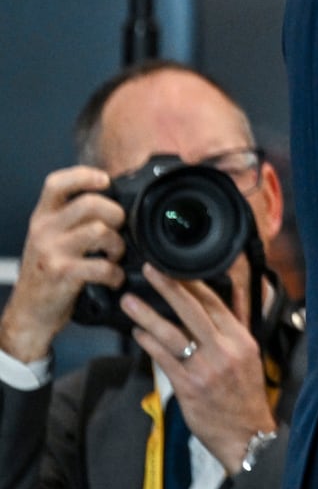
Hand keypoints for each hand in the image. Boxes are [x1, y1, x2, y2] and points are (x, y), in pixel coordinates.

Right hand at [0, 167, 124, 362]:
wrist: (28, 313)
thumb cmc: (46, 274)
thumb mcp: (50, 239)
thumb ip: (71, 220)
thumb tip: (111, 202)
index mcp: (42, 218)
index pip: (56, 183)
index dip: (83, 176)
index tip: (105, 180)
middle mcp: (44, 230)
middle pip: (90, 203)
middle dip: (115, 214)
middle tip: (118, 229)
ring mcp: (51, 251)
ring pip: (99, 230)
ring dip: (117, 244)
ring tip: (115, 255)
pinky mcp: (62, 273)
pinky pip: (102, 265)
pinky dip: (115, 273)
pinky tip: (113, 278)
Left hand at [124, 266, 276, 474]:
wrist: (245, 433)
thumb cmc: (245, 394)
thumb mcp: (249, 355)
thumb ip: (234, 328)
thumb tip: (221, 301)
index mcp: (241, 339)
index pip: (216, 303)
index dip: (194, 283)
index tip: (176, 268)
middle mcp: (224, 350)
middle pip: (193, 311)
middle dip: (169, 288)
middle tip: (150, 271)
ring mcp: (205, 369)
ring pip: (172, 334)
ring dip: (148, 315)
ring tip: (130, 302)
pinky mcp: (188, 387)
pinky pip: (164, 359)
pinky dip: (148, 344)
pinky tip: (137, 333)